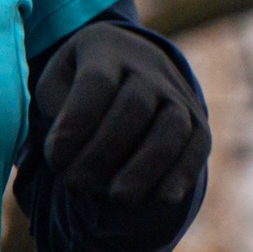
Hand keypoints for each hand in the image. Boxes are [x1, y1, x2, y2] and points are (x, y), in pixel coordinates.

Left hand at [30, 22, 208, 211]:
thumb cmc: (79, 83)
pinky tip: (161, 198)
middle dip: (104, 152)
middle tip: (76, 186)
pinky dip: (182, 173)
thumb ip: (56, 109)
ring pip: (171, 127)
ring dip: (145, 167)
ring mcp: (177, 94)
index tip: (54, 160)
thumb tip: (64, 151)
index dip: (77, 123)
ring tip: (118, 200)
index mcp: (105, 51)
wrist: (130, 63)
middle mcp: (148, 68)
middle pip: (134, 107)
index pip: (97, 83)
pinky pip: (197, 145)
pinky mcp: (198, 121)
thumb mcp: (56, 83)